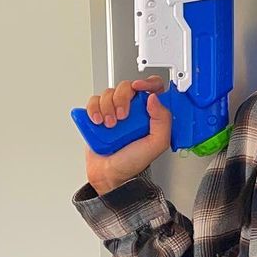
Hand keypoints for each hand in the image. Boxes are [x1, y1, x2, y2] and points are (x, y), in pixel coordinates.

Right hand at [82, 75, 172, 193]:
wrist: (110, 174)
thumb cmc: (133, 161)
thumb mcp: (156, 144)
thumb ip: (163, 121)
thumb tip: (155, 98)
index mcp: (151, 113)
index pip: (153, 87)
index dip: (147, 82)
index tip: (140, 87)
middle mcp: (134, 109)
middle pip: (127, 86)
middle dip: (122, 98)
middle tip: (122, 117)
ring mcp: (115, 110)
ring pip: (109, 93)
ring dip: (107, 107)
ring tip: (110, 125)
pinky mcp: (99, 114)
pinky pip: (94, 101)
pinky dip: (94, 109)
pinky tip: (98, 122)